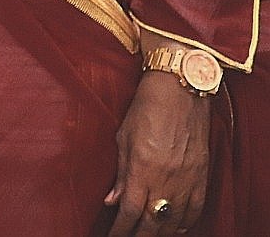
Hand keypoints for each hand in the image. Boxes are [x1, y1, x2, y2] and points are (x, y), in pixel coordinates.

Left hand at [104, 70, 210, 235]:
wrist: (180, 92)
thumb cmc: (145, 109)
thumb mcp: (123, 138)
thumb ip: (119, 173)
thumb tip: (112, 201)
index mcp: (141, 169)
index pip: (130, 212)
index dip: (120, 229)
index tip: (112, 236)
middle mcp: (165, 180)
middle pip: (152, 222)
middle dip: (138, 235)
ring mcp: (186, 180)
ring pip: (174, 222)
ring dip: (160, 232)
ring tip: (148, 235)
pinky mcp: (201, 177)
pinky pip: (195, 210)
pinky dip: (184, 223)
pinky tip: (175, 228)